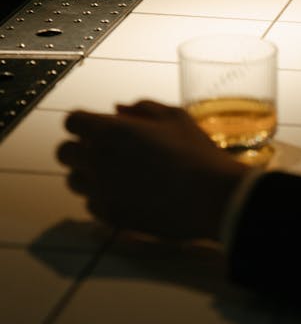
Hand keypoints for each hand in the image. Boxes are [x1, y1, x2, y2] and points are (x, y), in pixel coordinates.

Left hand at [56, 100, 247, 241]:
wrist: (211, 196)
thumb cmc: (196, 152)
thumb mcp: (175, 117)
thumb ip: (142, 108)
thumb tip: (117, 109)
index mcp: (111, 131)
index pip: (72, 122)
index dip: (84, 122)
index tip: (99, 126)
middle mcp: (98, 160)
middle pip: (64, 152)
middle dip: (80, 148)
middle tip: (105, 149)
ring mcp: (101, 191)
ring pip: (73, 180)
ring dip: (87, 174)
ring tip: (115, 173)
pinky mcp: (111, 215)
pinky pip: (90, 204)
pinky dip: (101, 197)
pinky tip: (125, 193)